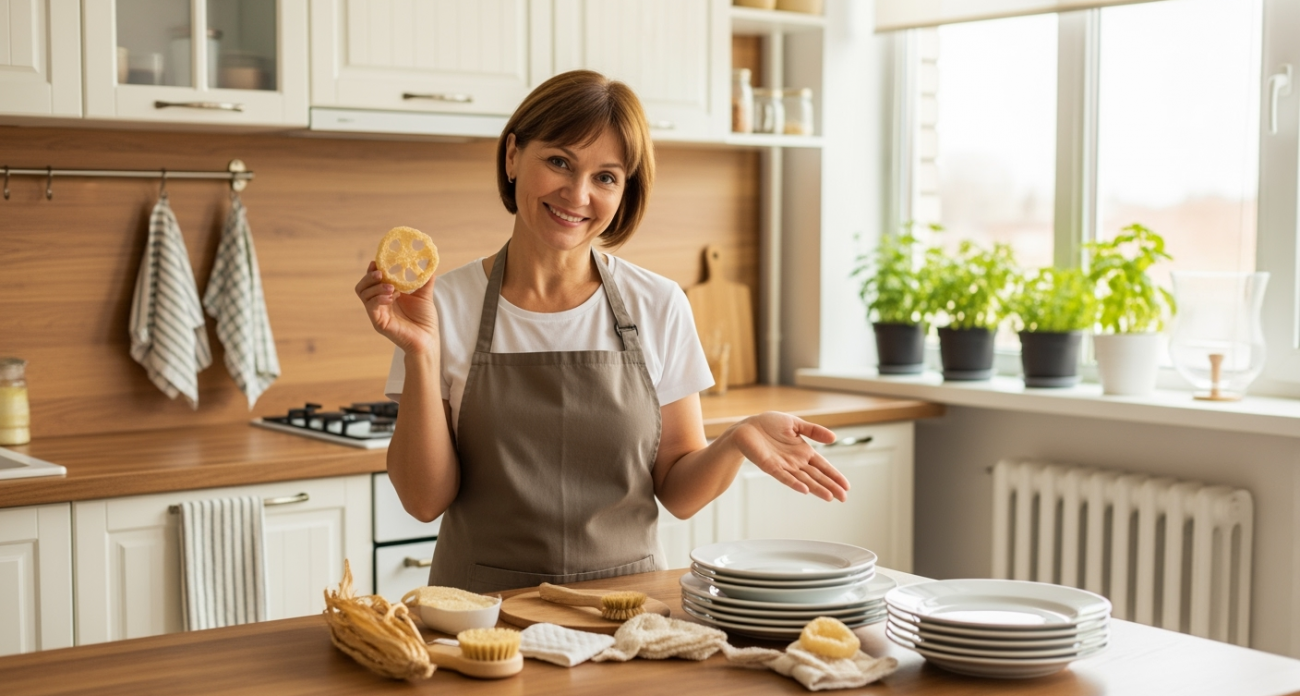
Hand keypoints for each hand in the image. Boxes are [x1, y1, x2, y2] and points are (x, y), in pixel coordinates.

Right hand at [354, 261, 439, 354]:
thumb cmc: (425, 319)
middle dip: (369, 277)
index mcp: (387, 295)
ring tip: (391, 287)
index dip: (373, 269)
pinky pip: (371, 306)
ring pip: (364, 295)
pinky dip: (379, 298)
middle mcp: (379, 303)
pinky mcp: (378, 322)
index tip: (377, 262)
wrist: (428, 339)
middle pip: (362, 286)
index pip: (372, 280)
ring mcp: (377, 313)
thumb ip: (424, 279)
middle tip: (381, 273)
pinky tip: (392, 297)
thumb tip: (429, 263)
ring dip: (375, 287)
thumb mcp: (424, 295)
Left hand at [729, 412, 848, 501]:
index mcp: (803, 452)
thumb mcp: (795, 424)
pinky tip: (804, 489)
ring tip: (830, 497)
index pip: (823, 466)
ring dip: (816, 488)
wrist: (747, 427)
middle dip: (830, 486)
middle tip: (844, 498)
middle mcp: (796, 462)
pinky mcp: (770, 466)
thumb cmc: (769, 424)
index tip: (846, 486)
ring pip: (804, 480)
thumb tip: (834, 438)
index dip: (834, 475)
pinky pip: (784, 477)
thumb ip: (814, 431)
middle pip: (816, 476)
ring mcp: (784, 466)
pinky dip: (794, 483)